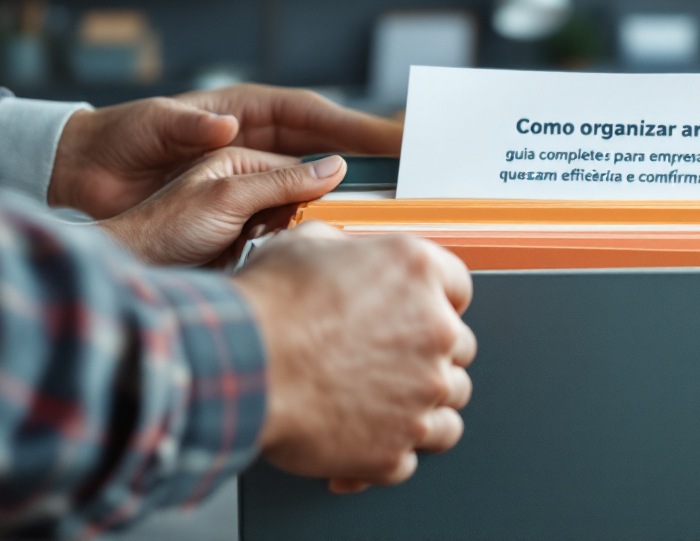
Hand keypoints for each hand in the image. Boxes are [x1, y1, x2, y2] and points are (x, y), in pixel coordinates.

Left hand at [50, 84, 401, 218]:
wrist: (80, 178)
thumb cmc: (116, 140)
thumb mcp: (150, 126)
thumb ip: (186, 125)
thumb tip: (228, 128)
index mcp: (246, 110)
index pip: (314, 114)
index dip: (357, 125)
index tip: (395, 137)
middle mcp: (258, 140)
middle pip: (328, 147)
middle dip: (371, 159)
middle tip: (413, 173)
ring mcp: (252, 175)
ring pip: (314, 182)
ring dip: (347, 193)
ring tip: (386, 207)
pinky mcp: (240, 208)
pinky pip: (288, 212)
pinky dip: (313, 220)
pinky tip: (335, 236)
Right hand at [233, 223, 475, 493]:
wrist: (240, 365)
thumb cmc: (267, 308)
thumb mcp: (306, 243)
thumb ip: (345, 248)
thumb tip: (342, 254)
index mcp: (418, 272)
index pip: (458, 285)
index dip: (436, 298)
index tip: (422, 310)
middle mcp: (434, 331)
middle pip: (458, 345)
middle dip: (429, 351)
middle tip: (392, 356)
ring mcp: (422, 392)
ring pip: (450, 399)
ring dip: (424, 400)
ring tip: (387, 400)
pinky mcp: (397, 445)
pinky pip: (412, 456)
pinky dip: (392, 451)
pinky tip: (366, 440)